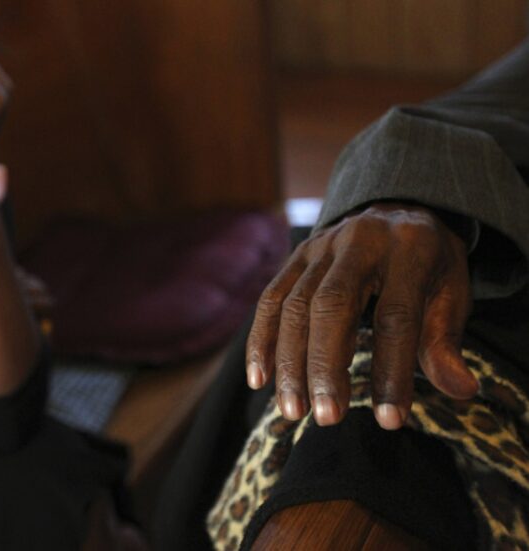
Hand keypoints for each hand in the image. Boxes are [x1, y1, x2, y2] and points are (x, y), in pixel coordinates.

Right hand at [246, 203, 478, 429]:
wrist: (396, 212)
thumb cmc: (427, 266)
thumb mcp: (451, 293)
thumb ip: (445, 340)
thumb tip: (459, 390)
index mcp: (410, 249)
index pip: (396, 316)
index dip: (392, 370)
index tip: (389, 420)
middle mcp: (359, 241)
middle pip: (332, 306)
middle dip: (325, 365)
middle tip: (328, 417)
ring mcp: (320, 246)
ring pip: (294, 305)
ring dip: (289, 362)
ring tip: (295, 411)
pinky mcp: (294, 257)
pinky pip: (270, 299)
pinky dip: (262, 341)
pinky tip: (260, 380)